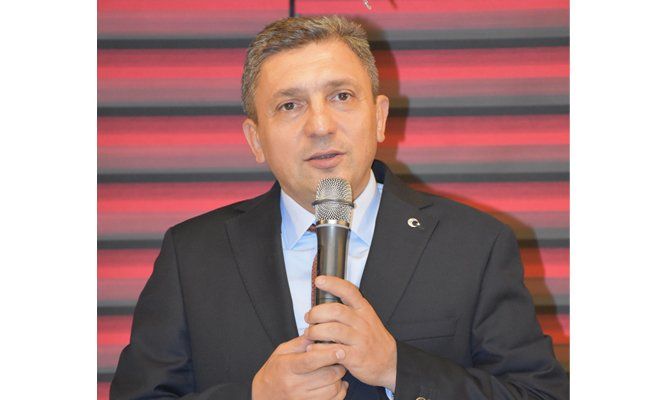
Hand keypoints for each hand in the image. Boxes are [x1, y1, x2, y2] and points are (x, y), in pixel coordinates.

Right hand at [251, 334, 348, 399]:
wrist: (265, 395)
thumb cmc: (274, 372)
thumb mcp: (281, 352)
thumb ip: (300, 343)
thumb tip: (317, 333)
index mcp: (287, 367)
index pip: (310, 361)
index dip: (328, 355)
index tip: (340, 350)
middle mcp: (294, 385)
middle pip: (326, 375)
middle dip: (338, 365)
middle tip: (338, 359)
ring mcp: (302, 399)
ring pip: (333, 389)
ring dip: (340, 378)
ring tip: (336, 371)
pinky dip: (340, 392)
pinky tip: (336, 384)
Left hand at [304, 276, 396, 391]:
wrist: (389, 362)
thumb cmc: (371, 338)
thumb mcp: (365, 318)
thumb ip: (348, 309)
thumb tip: (323, 303)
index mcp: (363, 309)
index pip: (349, 290)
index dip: (333, 283)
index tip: (319, 280)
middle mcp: (362, 322)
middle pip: (336, 311)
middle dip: (316, 313)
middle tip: (309, 318)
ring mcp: (360, 339)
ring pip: (333, 330)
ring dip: (315, 331)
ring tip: (309, 334)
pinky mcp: (356, 356)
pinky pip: (333, 350)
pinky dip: (319, 349)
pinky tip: (312, 348)